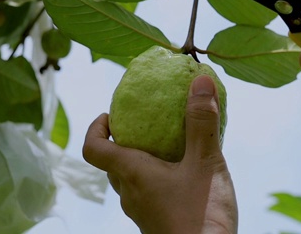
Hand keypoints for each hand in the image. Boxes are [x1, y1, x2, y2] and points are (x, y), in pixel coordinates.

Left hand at [83, 75, 237, 232]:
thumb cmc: (201, 216)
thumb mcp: (206, 163)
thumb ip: (201, 122)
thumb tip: (200, 80)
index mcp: (132, 175)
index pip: (93, 148)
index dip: (95, 127)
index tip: (112, 113)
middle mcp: (130, 194)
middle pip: (112, 162)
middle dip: (124, 138)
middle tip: (146, 122)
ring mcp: (143, 212)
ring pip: (131, 179)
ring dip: (141, 158)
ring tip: (170, 144)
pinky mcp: (158, 222)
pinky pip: (148, 192)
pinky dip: (157, 176)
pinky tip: (187, 172)